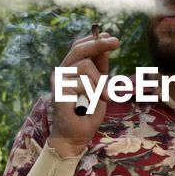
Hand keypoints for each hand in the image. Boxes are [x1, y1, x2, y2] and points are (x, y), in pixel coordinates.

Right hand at [47, 32, 119, 155]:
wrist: (76, 137)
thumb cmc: (88, 114)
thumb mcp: (100, 87)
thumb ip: (100, 69)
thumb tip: (105, 48)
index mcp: (70, 70)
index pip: (79, 47)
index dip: (94, 40)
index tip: (112, 38)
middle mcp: (61, 73)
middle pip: (79, 49)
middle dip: (99, 44)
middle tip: (116, 42)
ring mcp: (58, 81)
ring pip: (85, 66)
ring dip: (99, 82)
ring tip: (102, 98)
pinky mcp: (58, 91)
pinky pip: (82, 82)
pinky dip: (93, 93)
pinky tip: (90, 104)